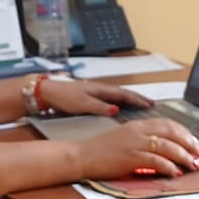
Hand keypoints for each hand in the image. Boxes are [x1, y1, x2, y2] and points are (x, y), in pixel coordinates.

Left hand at [37, 77, 154, 116]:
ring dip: (129, 99)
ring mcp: (95, 91)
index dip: (138, 99)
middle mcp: (100, 88)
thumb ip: (100, 107)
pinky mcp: (90, 96)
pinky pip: (110, 97)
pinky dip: (119, 100)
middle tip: (150, 103)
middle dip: (137, 97)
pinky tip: (120, 106)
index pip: (124, 94)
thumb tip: (117, 109)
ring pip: (117, 94)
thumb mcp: (82, 104)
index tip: (150, 104)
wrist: (48, 92)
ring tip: (140, 104)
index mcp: (101, 89)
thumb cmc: (64, 97)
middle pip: (123, 92)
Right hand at [77, 118, 198, 179]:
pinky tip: (174, 172)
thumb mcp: (124, 139)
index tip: (194, 143)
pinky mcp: (131, 157)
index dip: (185, 133)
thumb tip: (162, 149)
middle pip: (172, 132)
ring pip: (168, 146)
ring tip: (192, 164)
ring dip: (183, 156)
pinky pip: (156, 160)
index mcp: (137, 125)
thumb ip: (143, 140)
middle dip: (190, 143)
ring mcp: (135, 143)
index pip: (168, 123)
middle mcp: (138, 131)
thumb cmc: (100, 150)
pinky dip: (168, 166)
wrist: (82, 156)